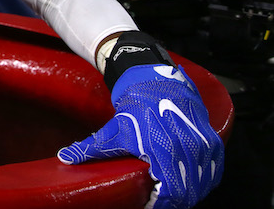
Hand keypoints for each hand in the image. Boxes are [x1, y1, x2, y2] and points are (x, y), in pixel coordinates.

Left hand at [57, 64, 223, 208]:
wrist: (156, 81)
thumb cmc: (135, 107)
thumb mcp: (112, 130)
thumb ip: (88, 148)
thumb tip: (64, 158)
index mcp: (164, 151)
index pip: (171, 193)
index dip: (160, 203)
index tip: (149, 204)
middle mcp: (188, 150)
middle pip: (188, 193)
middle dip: (173, 201)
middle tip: (158, 200)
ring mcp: (203, 146)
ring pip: (202, 185)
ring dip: (188, 193)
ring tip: (170, 193)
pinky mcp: (213, 143)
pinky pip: (213, 173)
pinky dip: (202, 182)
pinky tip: (188, 183)